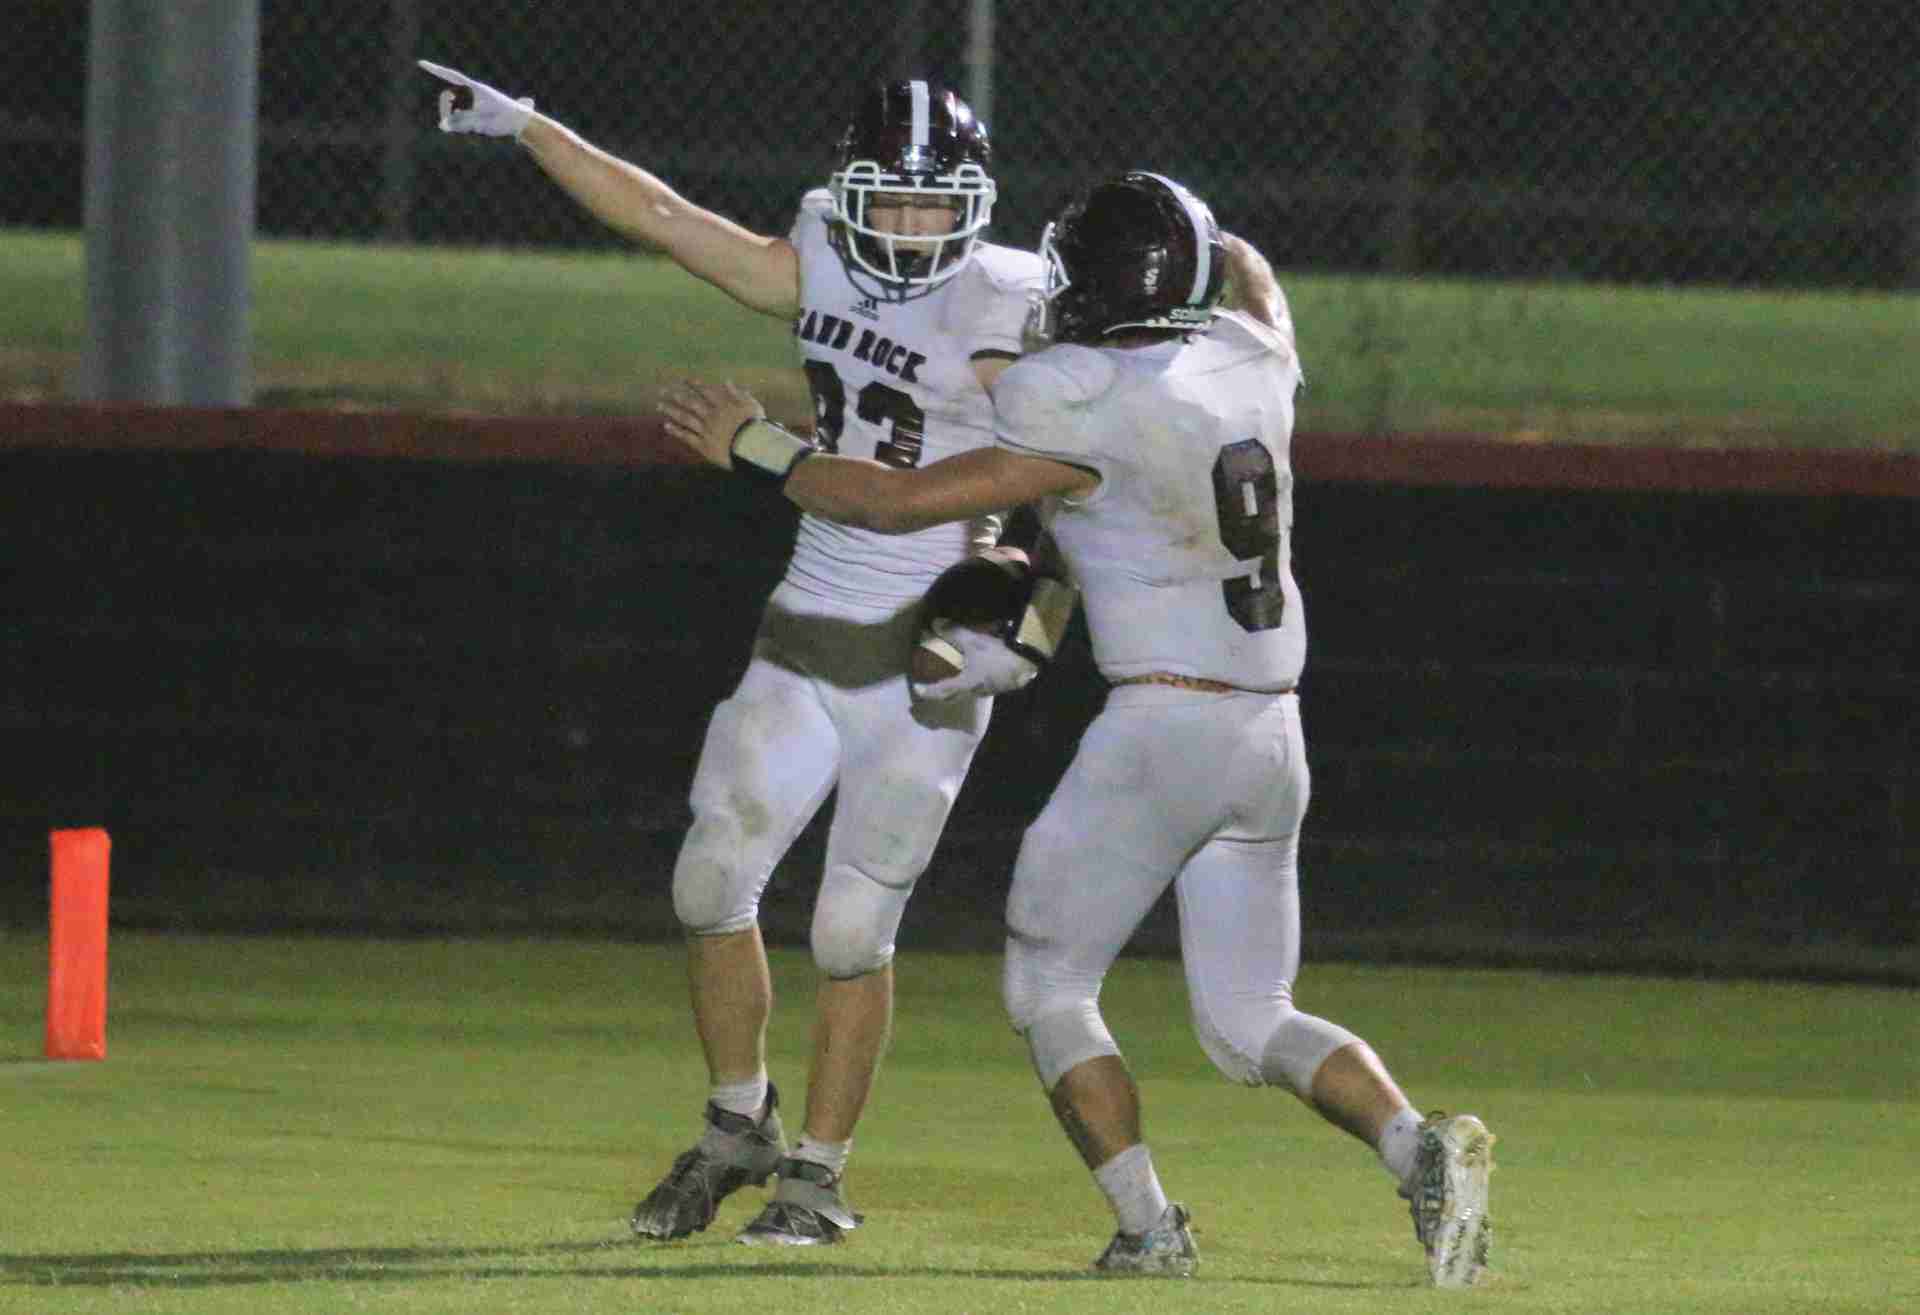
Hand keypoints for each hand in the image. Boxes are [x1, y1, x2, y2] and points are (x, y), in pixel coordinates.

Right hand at [417, 59, 535, 137]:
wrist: (520, 123)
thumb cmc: (502, 117)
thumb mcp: (480, 120)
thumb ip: (460, 122)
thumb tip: (442, 126)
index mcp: (475, 88)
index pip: (451, 76)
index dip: (435, 70)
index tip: (421, 63)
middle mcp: (472, 94)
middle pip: (450, 100)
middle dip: (447, 110)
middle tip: (455, 120)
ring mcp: (473, 104)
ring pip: (456, 113)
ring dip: (460, 122)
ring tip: (478, 125)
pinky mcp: (476, 115)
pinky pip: (462, 121)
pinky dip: (465, 126)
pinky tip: (477, 128)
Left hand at [659, 379, 766, 469]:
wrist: (754, 449)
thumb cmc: (756, 426)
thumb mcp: (751, 405)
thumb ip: (738, 393)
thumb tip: (726, 380)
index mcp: (723, 405)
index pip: (705, 391)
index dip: (693, 384)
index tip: (682, 379)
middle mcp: (711, 416)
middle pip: (690, 403)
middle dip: (676, 395)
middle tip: (662, 391)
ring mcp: (706, 431)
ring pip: (685, 418)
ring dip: (671, 411)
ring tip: (659, 405)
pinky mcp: (704, 446)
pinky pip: (687, 437)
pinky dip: (676, 431)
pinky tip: (666, 425)